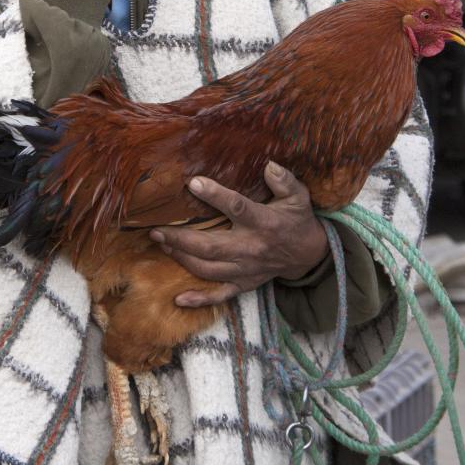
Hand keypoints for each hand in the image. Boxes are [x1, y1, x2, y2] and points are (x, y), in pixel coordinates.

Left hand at [149, 163, 328, 306]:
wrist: (308, 255)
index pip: (237, 208)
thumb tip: (269, 165)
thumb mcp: (298, 196)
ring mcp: (246, 270)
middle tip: (156, 229)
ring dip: (182, 258)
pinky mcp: (244, 284)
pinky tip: (178, 299)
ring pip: (208, 269)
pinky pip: (220, 295)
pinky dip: (199, 300)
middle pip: (211, 246)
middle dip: (180, 238)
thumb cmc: (297, 220)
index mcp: (263, 223)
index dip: (215, 195)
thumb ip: (285, 180)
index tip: (192, 183)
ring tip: (162, 244)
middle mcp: (251, 248)